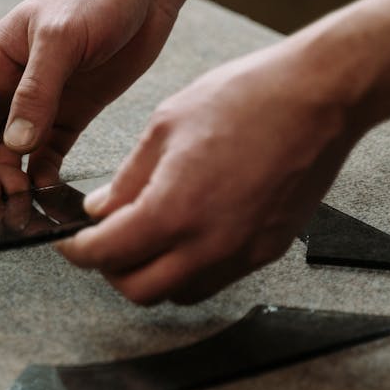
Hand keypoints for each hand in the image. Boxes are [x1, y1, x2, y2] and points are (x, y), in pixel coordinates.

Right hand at [0, 0, 178, 207]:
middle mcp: (13, 86)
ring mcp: (42, 103)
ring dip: (12, 183)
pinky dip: (44, 177)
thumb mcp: (61, 38)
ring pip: (14, 156)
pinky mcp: (72, 114)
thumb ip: (37, 91)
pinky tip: (47, 194)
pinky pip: (49, 154)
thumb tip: (15, 144)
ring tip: (19, 208)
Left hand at [59, 37, 361, 303]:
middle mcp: (209, 244)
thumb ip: (127, 178)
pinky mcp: (266, 250)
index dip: (78, 251)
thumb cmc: (247, 98)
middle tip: (104, 241)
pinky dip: (189, 268)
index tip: (70, 243)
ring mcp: (242, 253)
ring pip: (178, 292)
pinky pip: (214, 279)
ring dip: (152, 273)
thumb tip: (100, 210)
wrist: (319, 96)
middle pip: (139, 290)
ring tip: (145, 236)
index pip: (106, 255)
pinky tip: (185, 232)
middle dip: (112, 270)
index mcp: (174, 209)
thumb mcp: (165, 126)